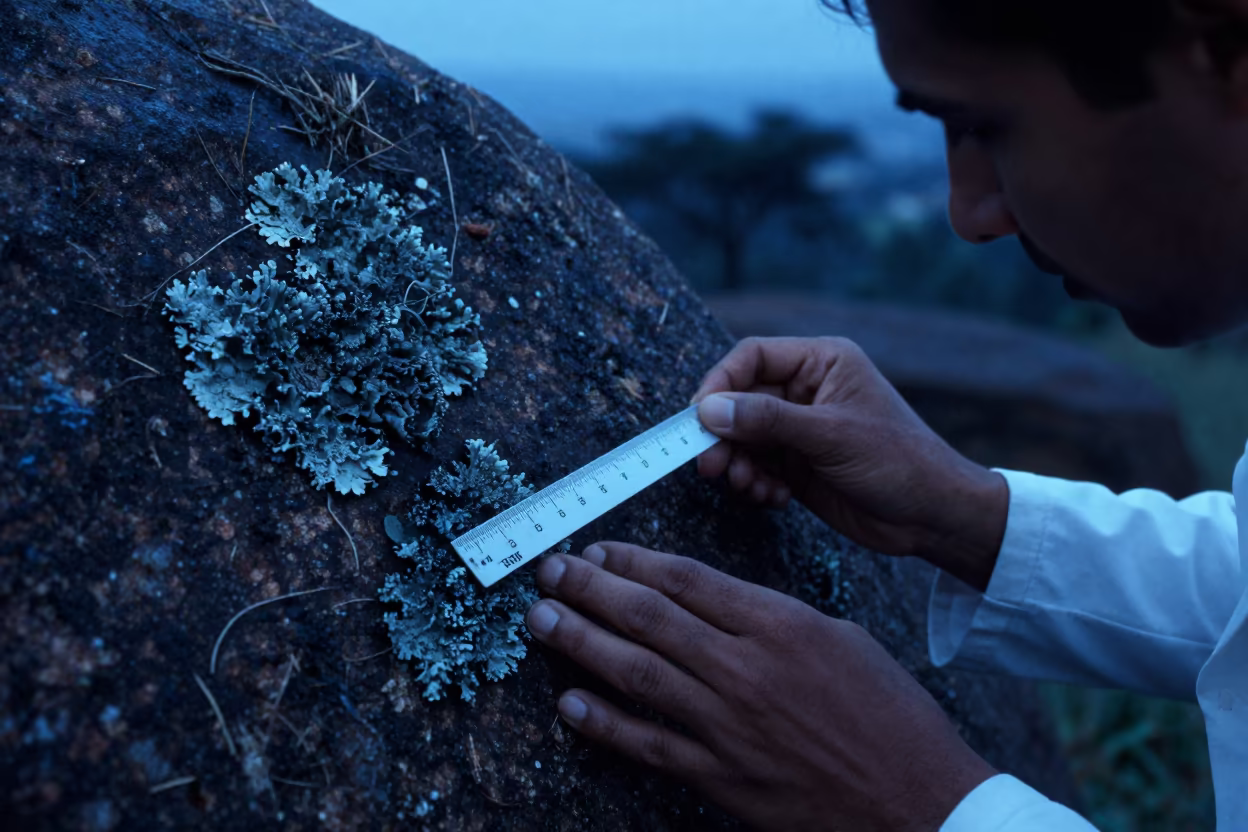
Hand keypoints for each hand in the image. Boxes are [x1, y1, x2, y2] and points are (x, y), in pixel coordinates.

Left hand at [527, 543, 995, 831]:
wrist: (922, 801)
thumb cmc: (891, 715)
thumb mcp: (841, 638)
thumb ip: (771, 617)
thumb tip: (709, 601)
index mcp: (781, 624)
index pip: (686, 579)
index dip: (632, 561)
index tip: (597, 550)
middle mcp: (747, 668)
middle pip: (650, 617)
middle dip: (590, 589)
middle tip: (549, 572)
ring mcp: (730, 726)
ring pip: (637, 672)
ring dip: (580, 642)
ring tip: (541, 619)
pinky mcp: (722, 778)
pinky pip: (648, 745)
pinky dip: (603, 724)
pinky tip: (568, 702)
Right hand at [693, 337, 1006, 591]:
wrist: (933, 517)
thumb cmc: (898, 462)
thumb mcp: (831, 436)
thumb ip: (768, 420)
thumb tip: (708, 410)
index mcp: (822, 362)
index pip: (753, 358)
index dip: (720, 384)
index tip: (698, 417)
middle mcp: (807, 390)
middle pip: (740, 401)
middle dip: (723, 435)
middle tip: (711, 466)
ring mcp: (801, 429)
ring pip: (743, 438)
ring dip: (738, 463)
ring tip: (748, 486)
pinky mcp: (798, 464)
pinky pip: (757, 466)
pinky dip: (755, 483)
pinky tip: (773, 498)